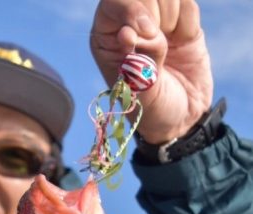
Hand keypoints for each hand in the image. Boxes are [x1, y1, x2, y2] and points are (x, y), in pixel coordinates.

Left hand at [90, 0, 213, 142]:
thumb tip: (131, 30)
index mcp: (107, 35)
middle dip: (154, 17)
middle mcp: (129, 21)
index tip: (145, 32)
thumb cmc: (150, 110)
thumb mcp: (138, 91)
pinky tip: (182, 43)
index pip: (115, 1)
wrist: (181, 119)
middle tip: (158, 47)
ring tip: (168, 50)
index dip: (132, 9)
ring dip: (171, 21)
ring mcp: (158, 19)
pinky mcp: (182, 21)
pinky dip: (187, 24)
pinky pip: (188, 5)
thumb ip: (137, 59)